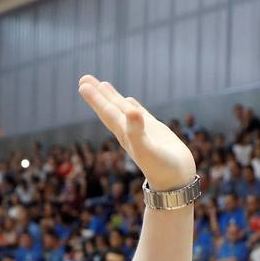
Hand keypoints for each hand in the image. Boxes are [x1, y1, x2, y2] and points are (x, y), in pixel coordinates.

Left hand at [78, 76, 195, 191]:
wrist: (176, 182)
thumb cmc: (161, 169)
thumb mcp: (147, 150)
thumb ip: (137, 131)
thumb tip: (130, 110)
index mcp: (124, 134)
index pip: (107, 112)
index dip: (95, 98)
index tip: (83, 84)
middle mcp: (129, 131)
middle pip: (110, 108)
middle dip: (98, 94)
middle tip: (84, 78)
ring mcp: (142, 130)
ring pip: (123, 109)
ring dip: (113, 97)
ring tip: (103, 84)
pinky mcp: (155, 131)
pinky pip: (140, 114)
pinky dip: (132, 106)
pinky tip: (128, 101)